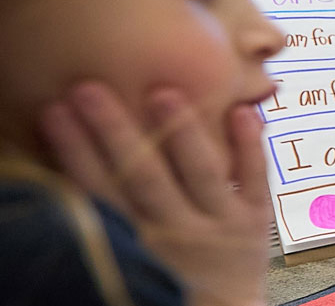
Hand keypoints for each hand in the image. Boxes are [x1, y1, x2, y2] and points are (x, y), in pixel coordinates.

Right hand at [39, 82, 270, 305]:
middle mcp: (176, 231)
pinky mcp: (256, 220)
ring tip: (164, 92)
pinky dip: (251, 147)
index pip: (98, 189)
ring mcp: (220, 224)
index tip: (54, 111)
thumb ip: (113, 210)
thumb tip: (74, 155)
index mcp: (135, 238)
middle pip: (142, 177)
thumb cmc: (165, 269)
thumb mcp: (132, 247)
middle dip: (116, 133)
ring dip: (183, 134)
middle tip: (89, 88)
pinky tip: (245, 111)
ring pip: (202, 174)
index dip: (75, 152)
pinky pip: (255, 180)